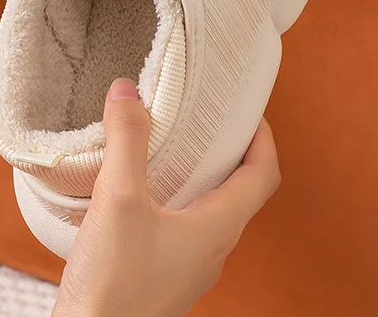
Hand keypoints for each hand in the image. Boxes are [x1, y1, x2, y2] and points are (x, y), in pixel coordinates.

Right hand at [52, 79, 279, 316]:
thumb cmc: (113, 286)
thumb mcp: (119, 201)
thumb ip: (127, 141)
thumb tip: (129, 90)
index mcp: (217, 228)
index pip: (263, 175)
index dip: (263, 137)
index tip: (247, 109)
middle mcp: (211, 248)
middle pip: (239, 192)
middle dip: (230, 151)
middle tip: (207, 118)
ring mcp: (187, 265)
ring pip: (209, 210)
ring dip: (201, 174)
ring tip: (172, 145)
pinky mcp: (161, 273)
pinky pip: (182, 226)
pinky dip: (174, 196)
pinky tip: (139, 188)